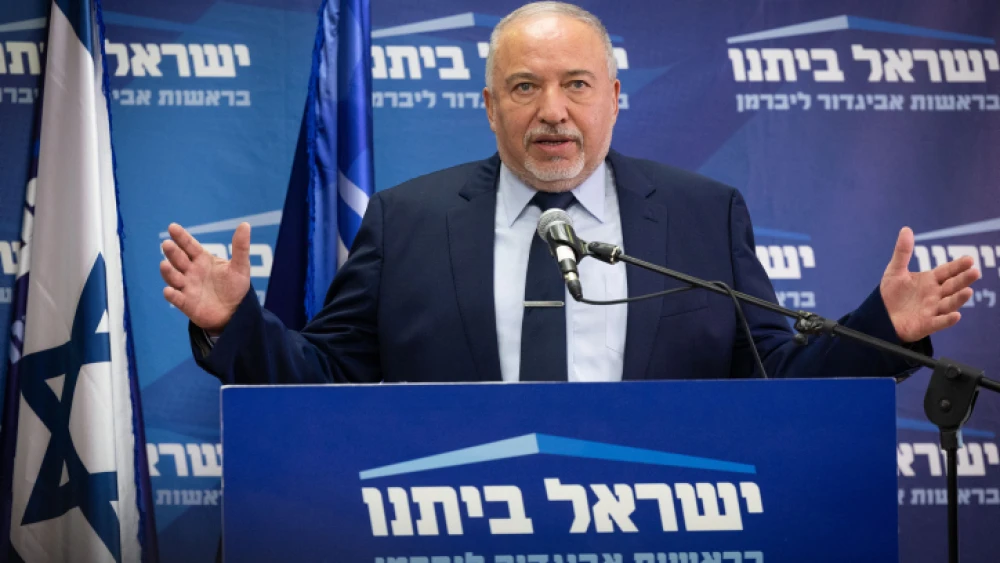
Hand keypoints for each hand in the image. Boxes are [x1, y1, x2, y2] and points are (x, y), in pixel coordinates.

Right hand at [160, 222, 251, 332]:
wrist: (235, 312)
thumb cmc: (234, 286)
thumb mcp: (240, 266)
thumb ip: (240, 247)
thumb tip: (245, 224)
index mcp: (202, 259)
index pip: (189, 245)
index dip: (181, 237)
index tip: (172, 227)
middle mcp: (191, 271)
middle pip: (179, 259)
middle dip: (172, 252)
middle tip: (167, 244)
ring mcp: (187, 287)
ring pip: (174, 277)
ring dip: (168, 272)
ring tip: (164, 265)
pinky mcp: (186, 303)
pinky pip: (177, 298)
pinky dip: (172, 295)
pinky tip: (169, 291)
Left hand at [880, 227, 979, 342]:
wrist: (880, 316)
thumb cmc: (891, 294)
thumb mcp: (895, 271)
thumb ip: (902, 252)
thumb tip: (906, 229)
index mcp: (930, 281)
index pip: (947, 271)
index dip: (957, 266)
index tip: (969, 259)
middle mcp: (935, 294)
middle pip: (952, 286)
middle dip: (963, 279)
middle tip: (974, 272)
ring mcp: (932, 310)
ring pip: (949, 304)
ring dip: (959, 298)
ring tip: (968, 291)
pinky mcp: (927, 324)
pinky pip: (939, 322)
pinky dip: (948, 319)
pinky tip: (956, 315)